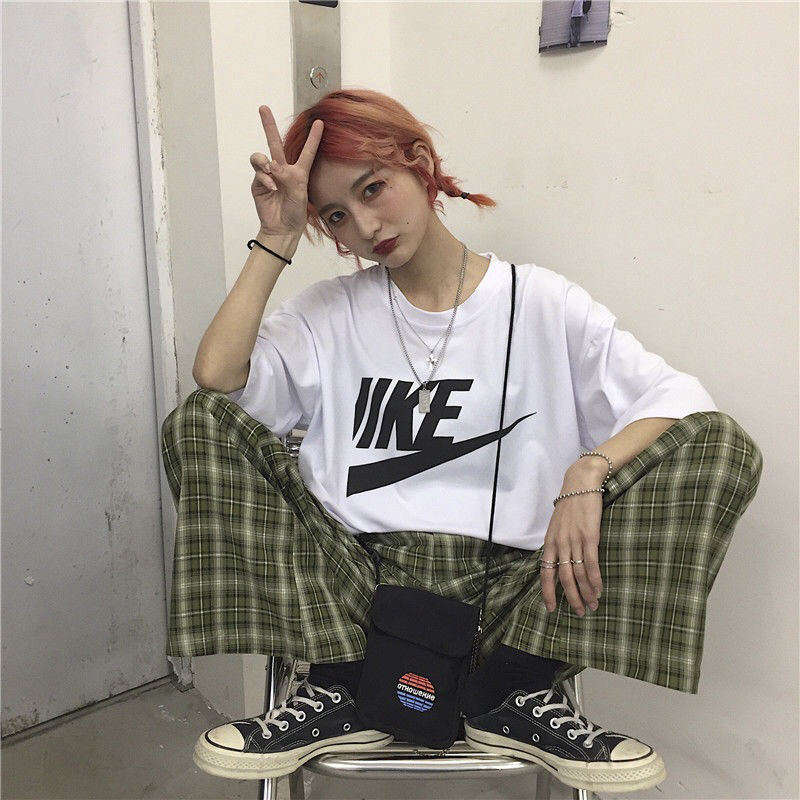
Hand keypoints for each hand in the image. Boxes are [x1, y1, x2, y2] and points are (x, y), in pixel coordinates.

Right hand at [249, 106, 323, 235]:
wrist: (282, 228)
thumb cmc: (295, 213)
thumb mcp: (299, 193)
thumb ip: (288, 177)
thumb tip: (273, 166)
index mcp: (299, 172)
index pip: (307, 151)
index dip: (313, 137)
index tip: (319, 122)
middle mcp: (283, 170)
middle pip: (275, 143)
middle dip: (268, 125)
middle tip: (263, 108)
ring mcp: (269, 176)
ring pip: (261, 156)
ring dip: (263, 161)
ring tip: (271, 170)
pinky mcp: (258, 184)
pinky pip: (258, 173)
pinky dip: (264, 178)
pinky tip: (272, 187)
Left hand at [540, 480, 603, 616]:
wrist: (580, 483)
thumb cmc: (570, 505)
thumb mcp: (557, 526)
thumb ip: (557, 544)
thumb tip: (559, 562)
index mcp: (550, 542)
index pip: (545, 573)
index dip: (548, 592)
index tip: (551, 608)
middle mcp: (560, 544)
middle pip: (563, 578)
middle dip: (571, 598)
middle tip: (579, 612)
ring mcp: (574, 541)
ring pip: (578, 574)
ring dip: (586, 593)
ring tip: (592, 605)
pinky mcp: (589, 536)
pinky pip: (591, 563)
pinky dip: (595, 579)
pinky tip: (599, 589)